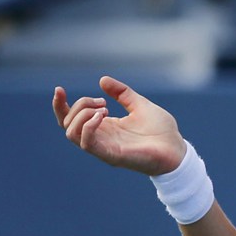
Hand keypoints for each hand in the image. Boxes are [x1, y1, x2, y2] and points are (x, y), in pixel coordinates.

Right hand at [52, 76, 186, 175]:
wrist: (176, 148)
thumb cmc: (161, 130)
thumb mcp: (139, 104)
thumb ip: (122, 93)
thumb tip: (102, 79)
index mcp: (105, 126)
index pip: (71, 119)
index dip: (60, 105)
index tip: (59, 89)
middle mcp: (100, 137)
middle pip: (67, 124)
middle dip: (78, 106)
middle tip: (103, 101)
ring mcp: (104, 147)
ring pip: (72, 133)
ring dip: (82, 115)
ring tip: (104, 108)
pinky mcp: (111, 155)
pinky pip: (87, 144)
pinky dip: (88, 127)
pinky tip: (103, 115)